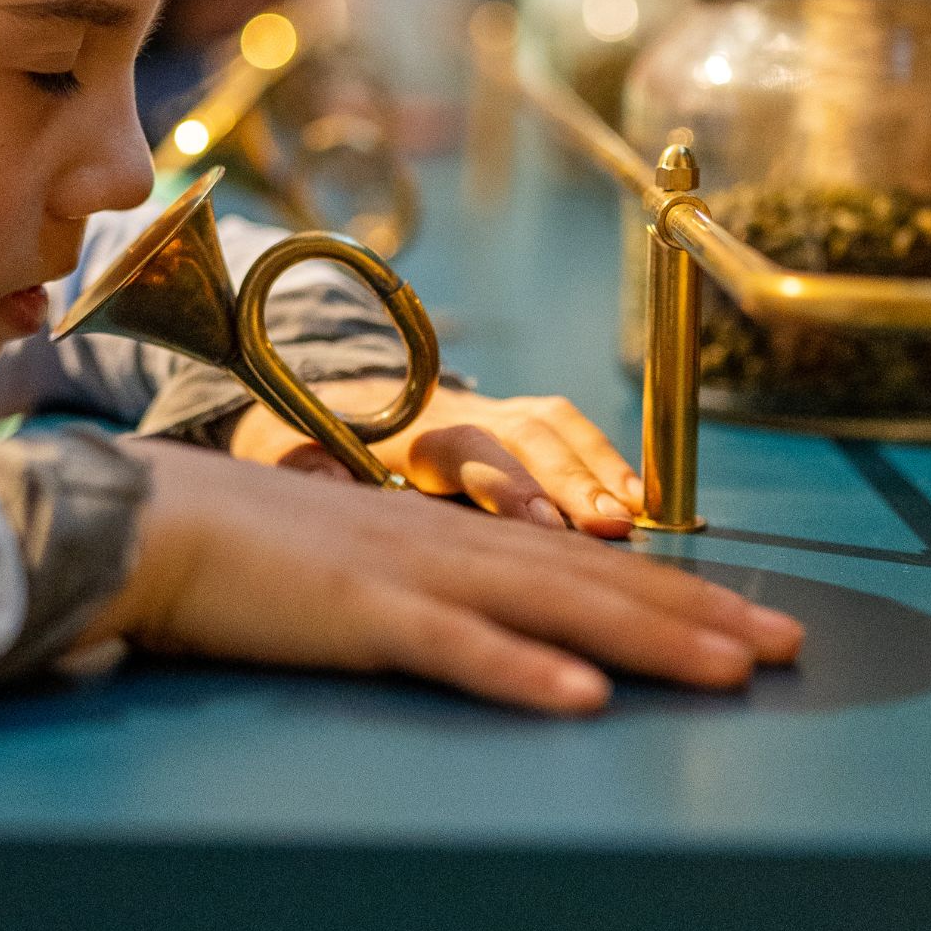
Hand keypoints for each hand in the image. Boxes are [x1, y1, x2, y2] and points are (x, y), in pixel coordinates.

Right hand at [76, 440, 800, 713]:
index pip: (591, 565)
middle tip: (786, 647)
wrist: (158, 515)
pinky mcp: (361, 611)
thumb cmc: (258, 546)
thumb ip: (434, 587)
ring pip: (554, 607)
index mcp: (462, 533)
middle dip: (700, 614)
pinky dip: (521, 672)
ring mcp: (414, 574)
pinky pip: (454, 647)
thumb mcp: (368, 557)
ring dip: (648, 639)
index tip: (749, 622)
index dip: (678, 591)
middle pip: (600, 581)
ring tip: (728, 670)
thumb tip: (500, 626)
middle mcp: (458, 542)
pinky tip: (582, 700)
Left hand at [229, 380, 643, 537]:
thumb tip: (322, 474)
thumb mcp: (291, 464)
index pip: (464, 451)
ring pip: (557, 428)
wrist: (323, 405)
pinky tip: (639, 501)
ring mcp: (494, 414)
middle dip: (574, 481)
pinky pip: (570, 432)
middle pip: (527, 436)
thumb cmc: (308, 449)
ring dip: (601, 469)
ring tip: (636, 514)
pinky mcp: (517, 426)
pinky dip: (607, 461)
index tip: (544, 526)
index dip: (506, 486)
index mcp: (406, 432)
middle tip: (613, 526)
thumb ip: (310, 474)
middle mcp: (460, 414)